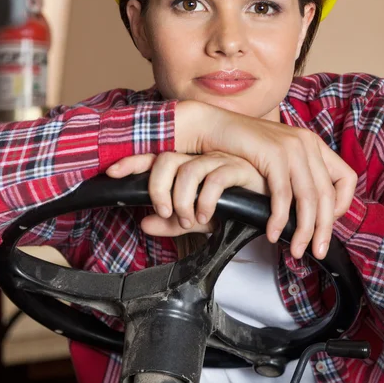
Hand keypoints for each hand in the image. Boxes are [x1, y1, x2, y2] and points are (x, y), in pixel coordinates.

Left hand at [107, 151, 268, 238]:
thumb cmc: (237, 208)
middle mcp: (200, 158)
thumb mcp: (199, 220)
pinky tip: (207, 216)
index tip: (111, 172)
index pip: (155, 160)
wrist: (271, 205)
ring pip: (187, 170)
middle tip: (167, 212)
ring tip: (189, 219)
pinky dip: (206, 201)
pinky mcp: (238, 167)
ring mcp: (218, 159)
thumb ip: (173, 222)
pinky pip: (214, 179)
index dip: (132, 163)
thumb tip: (144, 224)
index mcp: (188, 167)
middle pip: (166, 161)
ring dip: (182, 200)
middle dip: (158, 189)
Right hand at [173, 101, 357, 258]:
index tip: (326, 223)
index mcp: (313, 144)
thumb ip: (297, 175)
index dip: (342, 205)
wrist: (215, 127)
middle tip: (317, 252)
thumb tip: (311, 209)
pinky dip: (279, 219)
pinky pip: (282, 195)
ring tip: (295, 250)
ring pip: (308, 198)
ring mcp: (292, 147)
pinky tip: (271, 233)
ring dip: (304, 230)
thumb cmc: (244, 147)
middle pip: (327, 195)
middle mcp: (307, 143)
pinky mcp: (273, 154)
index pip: (347, 178)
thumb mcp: (279, 158)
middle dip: (324, 229)